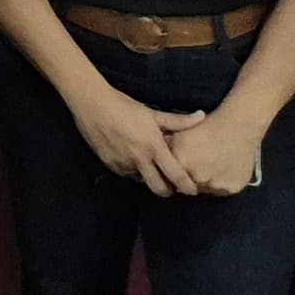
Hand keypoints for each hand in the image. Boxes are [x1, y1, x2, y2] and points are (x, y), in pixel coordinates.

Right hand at [70, 87, 203, 194]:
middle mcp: (140, 160)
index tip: (193, 190)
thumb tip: (202, 116)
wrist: (92, 104)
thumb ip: (178, 121)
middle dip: (168, 191)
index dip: (187, 186)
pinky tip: (130, 155)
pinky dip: (132, 169)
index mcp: (154, 147)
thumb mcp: (152, 114)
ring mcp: (123, 164)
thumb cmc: (125, 107)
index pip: (176, 175)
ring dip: (147, 176)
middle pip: (159, 189)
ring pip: (142, 180)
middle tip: (171, 185)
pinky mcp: (110, 164)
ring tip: (147, 162)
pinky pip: (127, 173)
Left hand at [165, 107, 267, 197]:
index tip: (177, 169)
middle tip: (196, 168)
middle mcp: (197, 176)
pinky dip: (220, 183)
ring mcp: (215, 185)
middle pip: (187, 186)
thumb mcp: (180, 133)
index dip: (172, 174)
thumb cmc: (207, 126)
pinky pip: (221, 191)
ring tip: (210, 168)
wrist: (239, 126)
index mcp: (181, 162)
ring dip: (204, 182)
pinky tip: (221, 170)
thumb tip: (157, 157)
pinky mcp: (231, 189)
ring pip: (204, 189)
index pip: (170, 178)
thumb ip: (167, 148)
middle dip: (188, 179)